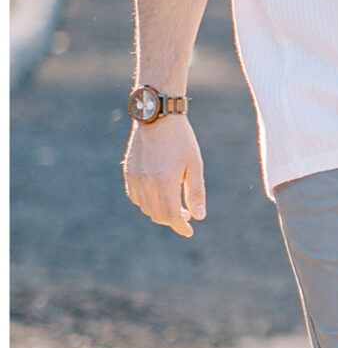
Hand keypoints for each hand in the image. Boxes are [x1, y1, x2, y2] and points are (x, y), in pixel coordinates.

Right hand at [123, 112, 206, 238]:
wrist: (157, 116)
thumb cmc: (181, 139)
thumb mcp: (194, 164)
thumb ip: (195, 192)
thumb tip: (199, 217)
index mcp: (165, 181)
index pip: (171, 216)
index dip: (181, 227)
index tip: (189, 232)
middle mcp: (147, 182)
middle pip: (157, 215)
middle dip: (172, 220)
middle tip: (186, 215)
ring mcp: (135, 178)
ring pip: (146, 208)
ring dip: (159, 212)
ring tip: (174, 204)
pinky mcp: (128, 173)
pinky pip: (136, 197)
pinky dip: (147, 202)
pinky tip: (159, 195)